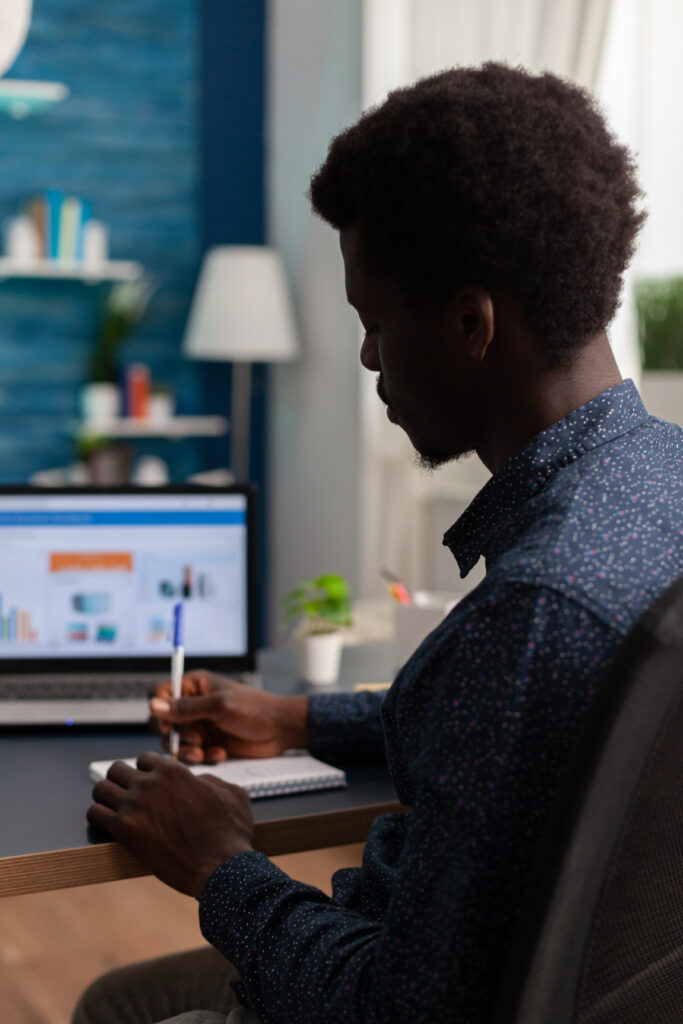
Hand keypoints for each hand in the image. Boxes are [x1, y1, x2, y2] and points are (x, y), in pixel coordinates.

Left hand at [87, 751, 253, 898]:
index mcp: (173, 770)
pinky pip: (94, 814)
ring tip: (113, 809)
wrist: (220, 866)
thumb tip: (199, 781)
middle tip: (127, 796)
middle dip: (121, 781)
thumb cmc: (230, 831)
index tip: (148, 785)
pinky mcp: (124, 830)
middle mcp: (149, 782)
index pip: (144, 759)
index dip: (146, 772)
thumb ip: (211, 781)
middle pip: (116, 770)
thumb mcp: (232, 793)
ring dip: (105, 797)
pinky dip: (98, 817)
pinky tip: (108, 825)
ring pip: (100, 788)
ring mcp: (134, 805)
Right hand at [148, 670, 308, 763]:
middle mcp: (192, 705)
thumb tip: (153, 706)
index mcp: (194, 686)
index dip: (158, 709)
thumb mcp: (219, 706)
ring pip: (174, 741)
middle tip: (193, 739)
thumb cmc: (254, 709)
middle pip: (162, 721)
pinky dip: (202, 757)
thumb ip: (185, 708)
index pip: (160, 693)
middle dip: (173, 733)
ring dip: (187, 749)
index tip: (168, 723)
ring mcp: (199, 725)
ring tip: (204, 751)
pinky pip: (191, 754)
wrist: (280, 730)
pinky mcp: (207, 744)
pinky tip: (220, 754)